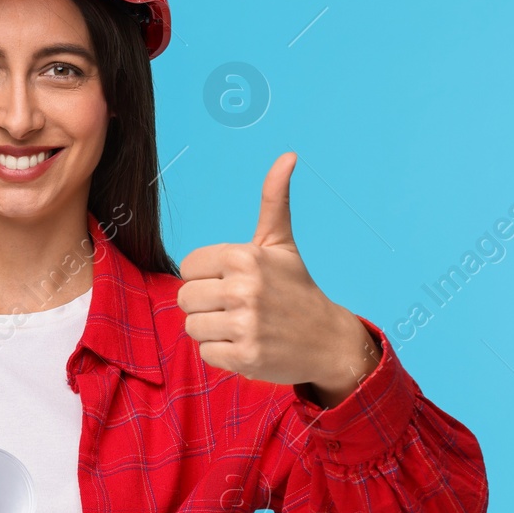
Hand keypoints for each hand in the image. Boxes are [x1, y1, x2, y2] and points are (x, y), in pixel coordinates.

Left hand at [176, 153, 380, 403]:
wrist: (328, 340)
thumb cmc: (296, 288)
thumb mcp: (281, 243)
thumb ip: (274, 199)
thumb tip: (288, 155)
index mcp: (244, 256)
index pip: (187, 267)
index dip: (205, 277)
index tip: (232, 282)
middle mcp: (244, 288)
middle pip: (185, 298)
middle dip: (206, 305)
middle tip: (237, 308)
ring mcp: (245, 324)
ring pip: (191, 326)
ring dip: (212, 330)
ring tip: (241, 326)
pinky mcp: (245, 357)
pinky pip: (205, 353)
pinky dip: (222, 355)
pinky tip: (247, 346)